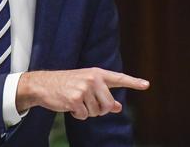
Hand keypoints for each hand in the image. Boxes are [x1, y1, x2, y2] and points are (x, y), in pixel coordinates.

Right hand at [15, 67, 148, 119]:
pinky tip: (69, 105)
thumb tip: (118, 107)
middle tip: (87, 104)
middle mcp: (93, 79)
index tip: (146, 85)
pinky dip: (77, 115)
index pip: (118, 78)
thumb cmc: (66, 85)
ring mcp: (84, 88)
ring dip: (86, 112)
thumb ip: (103, 95)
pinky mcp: (75, 98)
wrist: (43, 84)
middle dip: (99, 110)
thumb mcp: (86, 86)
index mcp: (97, 73)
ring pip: (96, 112)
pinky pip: (84, 115)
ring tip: (75, 101)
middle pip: (108, 105)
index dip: (133, 82)